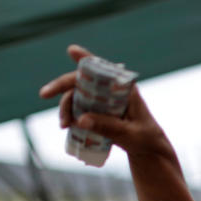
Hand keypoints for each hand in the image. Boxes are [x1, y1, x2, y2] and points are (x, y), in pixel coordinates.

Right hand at [38, 45, 169, 158]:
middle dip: (63, 89)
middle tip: (50, 102)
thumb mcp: (128, 133)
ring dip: (66, 107)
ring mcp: (103, 101)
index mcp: (124, 88)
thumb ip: (108, 127)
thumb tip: (80, 120)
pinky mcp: (99, 112)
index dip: (86, 58)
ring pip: (78, 96)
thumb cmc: (146, 138)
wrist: (149, 150)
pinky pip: (80, 109)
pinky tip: (67, 126)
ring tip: (64, 125)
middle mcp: (111, 90)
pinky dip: (71, 116)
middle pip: (82, 82)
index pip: (103, 69)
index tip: (72, 50)